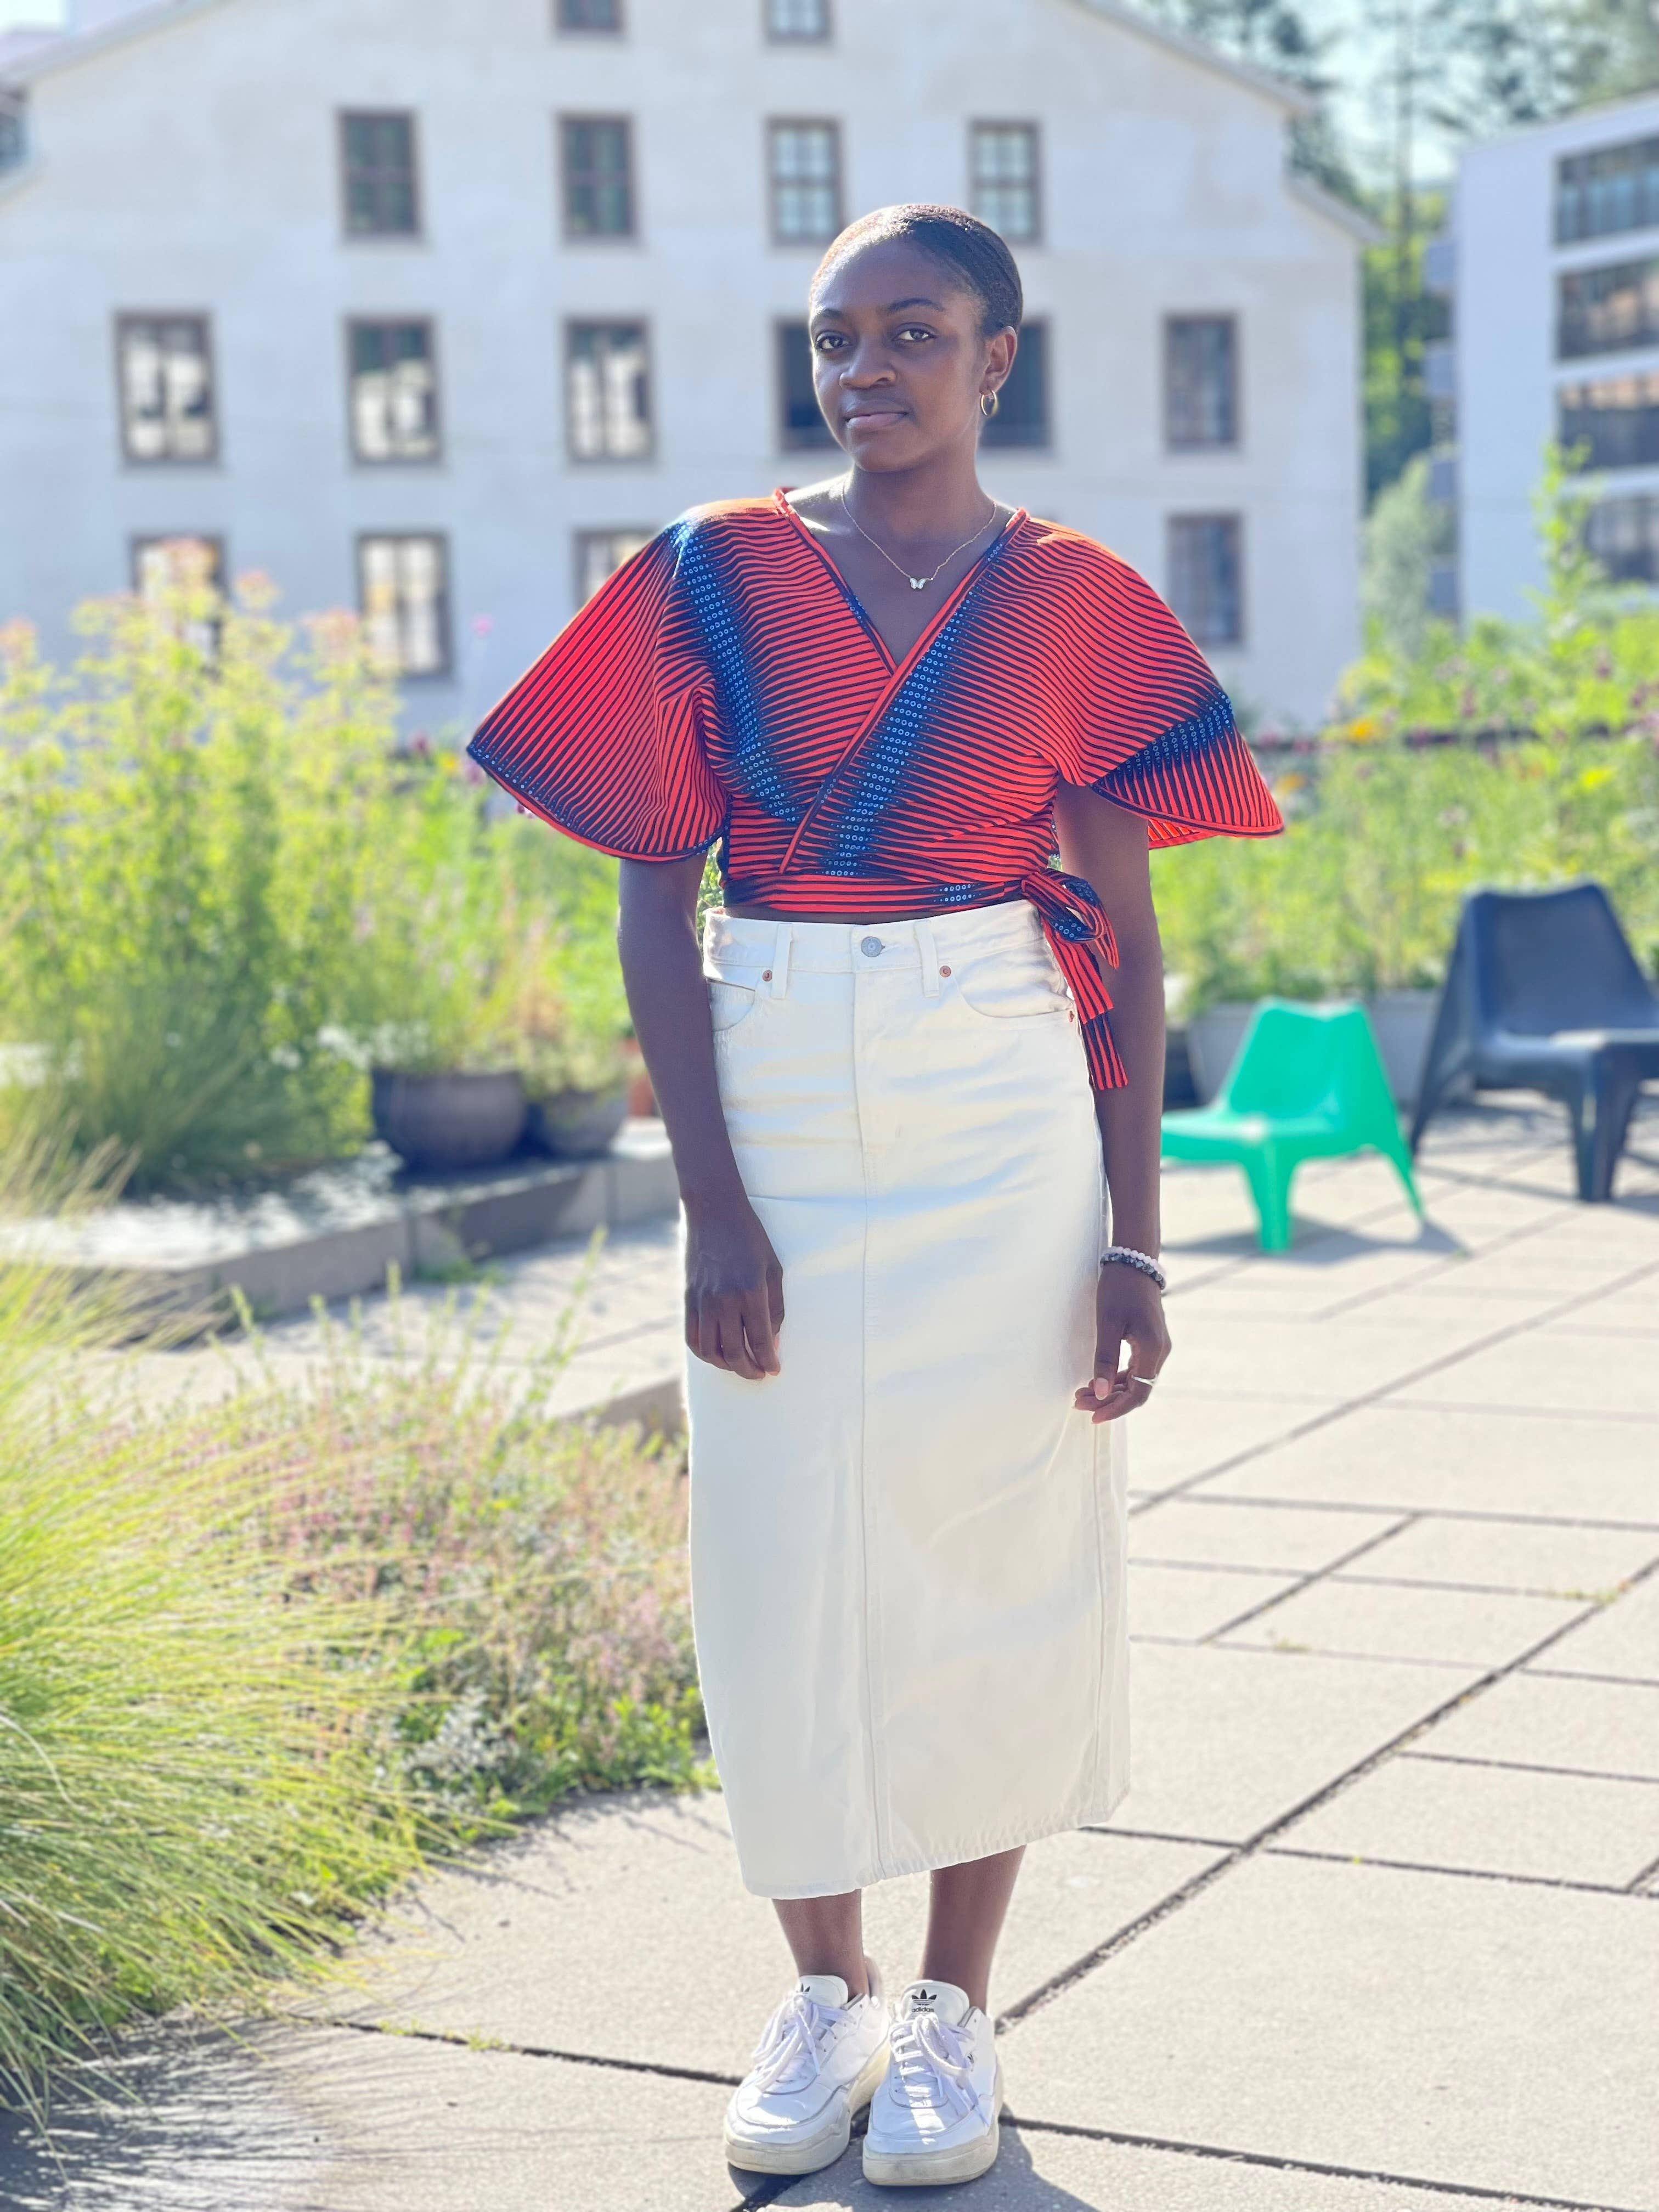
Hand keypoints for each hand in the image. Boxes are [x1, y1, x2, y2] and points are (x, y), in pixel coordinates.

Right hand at [683, 1197, 784, 1379]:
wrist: (714, 1211)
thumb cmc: (750, 1237)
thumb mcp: (773, 1268)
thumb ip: (775, 1307)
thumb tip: (771, 1342)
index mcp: (750, 1291)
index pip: (759, 1340)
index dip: (768, 1361)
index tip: (774, 1369)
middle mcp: (724, 1300)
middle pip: (734, 1352)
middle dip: (749, 1370)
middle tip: (760, 1373)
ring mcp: (702, 1300)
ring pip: (710, 1351)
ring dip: (726, 1365)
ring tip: (739, 1365)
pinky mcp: (688, 1298)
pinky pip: (692, 1337)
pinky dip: (705, 1352)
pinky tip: (717, 1353)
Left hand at [1073, 1265, 1169, 1422]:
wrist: (1134, 1261)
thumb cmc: (1119, 1289)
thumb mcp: (1107, 1324)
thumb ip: (1105, 1360)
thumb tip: (1100, 1393)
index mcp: (1153, 1350)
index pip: (1138, 1394)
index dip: (1116, 1409)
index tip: (1093, 1417)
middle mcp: (1160, 1352)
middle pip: (1137, 1390)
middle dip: (1108, 1401)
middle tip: (1078, 1403)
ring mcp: (1157, 1347)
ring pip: (1135, 1381)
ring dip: (1111, 1390)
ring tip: (1081, 1394)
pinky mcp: (1150, 1341)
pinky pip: (1135, 1369)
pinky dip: (1116, 1378)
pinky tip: (1097, 1380)